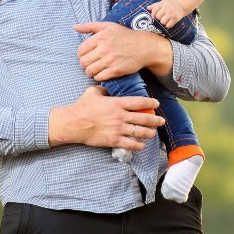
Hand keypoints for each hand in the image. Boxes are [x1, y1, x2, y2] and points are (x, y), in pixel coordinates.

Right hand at [48, 85, 162, 151]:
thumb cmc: (82, 107)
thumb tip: (109, 88)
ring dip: (150, 133)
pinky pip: (131, 144)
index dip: (151, 103)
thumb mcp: (93, 92)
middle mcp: (120, 116)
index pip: (140, 102)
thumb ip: (104, 90)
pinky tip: (141, 144)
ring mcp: (118, 129)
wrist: (73, 123)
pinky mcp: (114, 140)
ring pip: (140, 132)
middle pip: (144, 118)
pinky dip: (139, 145)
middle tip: (161, 121)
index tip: (156, 104)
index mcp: (117, 103)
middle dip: (156, 120)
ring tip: (153, 133)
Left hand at [74, 21, 172, 80]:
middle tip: (91, 63)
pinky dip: (98, 76)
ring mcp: (110, 60)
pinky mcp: (116, 70)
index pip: (80, 50)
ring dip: (91, 71)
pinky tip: (103, 72)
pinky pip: (99, 77)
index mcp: (100, 37)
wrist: (144, 46)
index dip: (81, 55)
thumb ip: (90, 26)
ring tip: (96, 69)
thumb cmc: (125, 35)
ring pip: (90, 71)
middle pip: (83, 62)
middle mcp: (104, 49)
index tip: (87, 56)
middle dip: (85, 64)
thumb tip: (75, 27)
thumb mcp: (108, 26)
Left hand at [150, 0, 188, 27]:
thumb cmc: (170, 4)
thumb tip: (147, 8)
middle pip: (158, 17)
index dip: (153, 14)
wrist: (181, 5)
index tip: (154, 16)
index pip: (154, 9)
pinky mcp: (176, 19)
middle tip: (162, 17)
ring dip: (163, 22)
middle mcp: (167, 8)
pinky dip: (168, 25)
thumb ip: (155, 5)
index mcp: (163, 3)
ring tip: (166, 19)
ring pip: (162, 22)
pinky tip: (169, 22)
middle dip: (159, 18)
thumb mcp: (162, 2)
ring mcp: (172, 14)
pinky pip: (168, 25)